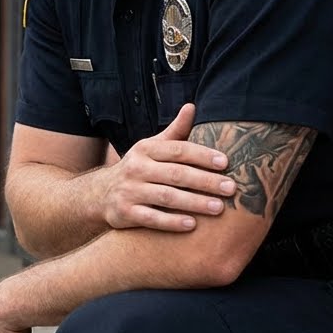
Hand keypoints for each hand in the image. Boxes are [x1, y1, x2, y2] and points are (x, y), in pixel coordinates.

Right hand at [99, 103, 234, 230]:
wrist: (101, 193)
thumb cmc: (139, 168)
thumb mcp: (152, 147)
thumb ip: (175, 131)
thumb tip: (192, 106)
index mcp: (146, 149)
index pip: (178, 150)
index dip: (202, 155)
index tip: (225, 163)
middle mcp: (136, 168)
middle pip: (176, 174)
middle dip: (205, 181)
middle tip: (230, 188)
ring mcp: (130, 190)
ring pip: (166, 197)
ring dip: (194, 202)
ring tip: (219, 208)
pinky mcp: (125, 212)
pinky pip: (151, 218)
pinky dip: (172, 222)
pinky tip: (192, 225)